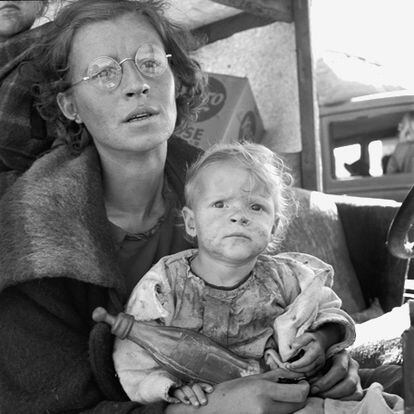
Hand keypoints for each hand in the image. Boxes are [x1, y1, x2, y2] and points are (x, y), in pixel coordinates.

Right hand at [165, 369, 308, 413]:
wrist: (217, 408)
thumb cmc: (233, 390)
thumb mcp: (255, 378)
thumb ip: (277, 376)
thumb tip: (295, 374)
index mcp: (264, 390)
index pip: (298, 394)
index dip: (305, 388)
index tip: (303, 382)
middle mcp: (266, 407)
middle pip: (297, 405)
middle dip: (300, 395)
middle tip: (295, 386)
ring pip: (290, 411)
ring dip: (291, 402)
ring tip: (282, 393)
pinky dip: (282, 409)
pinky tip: (274, 402)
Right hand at [172, 382, 212, 406]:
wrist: (173, 400)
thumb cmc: (189, 399)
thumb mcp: (196, 397)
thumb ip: (202, 397)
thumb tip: (214, 399)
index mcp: (195, 387)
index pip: (201, 385)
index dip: (206, 386)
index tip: (211, 390)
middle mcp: (189, 386)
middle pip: (195, 387)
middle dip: (200, 394)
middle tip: (204, 403)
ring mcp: (181, 388)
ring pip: (187, 389)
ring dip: (192, 397)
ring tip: (196, 405)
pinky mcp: (174, 391)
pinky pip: (177, 392)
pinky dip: (182, 396)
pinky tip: (186, 402)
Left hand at [285, 332, 325, 375]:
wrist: (322, 341)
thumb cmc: (313, 338)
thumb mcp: (307, 334)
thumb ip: (300, 340)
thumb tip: (293, 346)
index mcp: (317, 350)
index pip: (307, 360)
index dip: (298, 364)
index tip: (289, 365)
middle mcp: (320, 359)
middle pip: (308, 368)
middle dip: (296, 369)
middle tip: (286, 366)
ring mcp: (320, 364)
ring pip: (309, 373)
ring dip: (298, 372)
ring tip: (289, 368)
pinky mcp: (319, 368)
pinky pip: (310, 373)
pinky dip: (302, 373)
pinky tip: (295, 369)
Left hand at [308, 350, 362, 399]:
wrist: (327, 362)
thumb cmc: (320, 362)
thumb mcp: (317, 362)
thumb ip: (314, 370)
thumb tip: (307, 383)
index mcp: (343, 355)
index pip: (340, 369)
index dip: (326, 381)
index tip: (314, 389)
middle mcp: (353, 365)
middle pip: (349, 382)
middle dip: (332, 392)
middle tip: (318, 395)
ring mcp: (357, 377)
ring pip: (354, 391)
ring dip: (338, 398)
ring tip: (324, 398)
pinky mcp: (359, 387)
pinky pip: (356, 397)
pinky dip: (344, 401)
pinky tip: (332, 400)